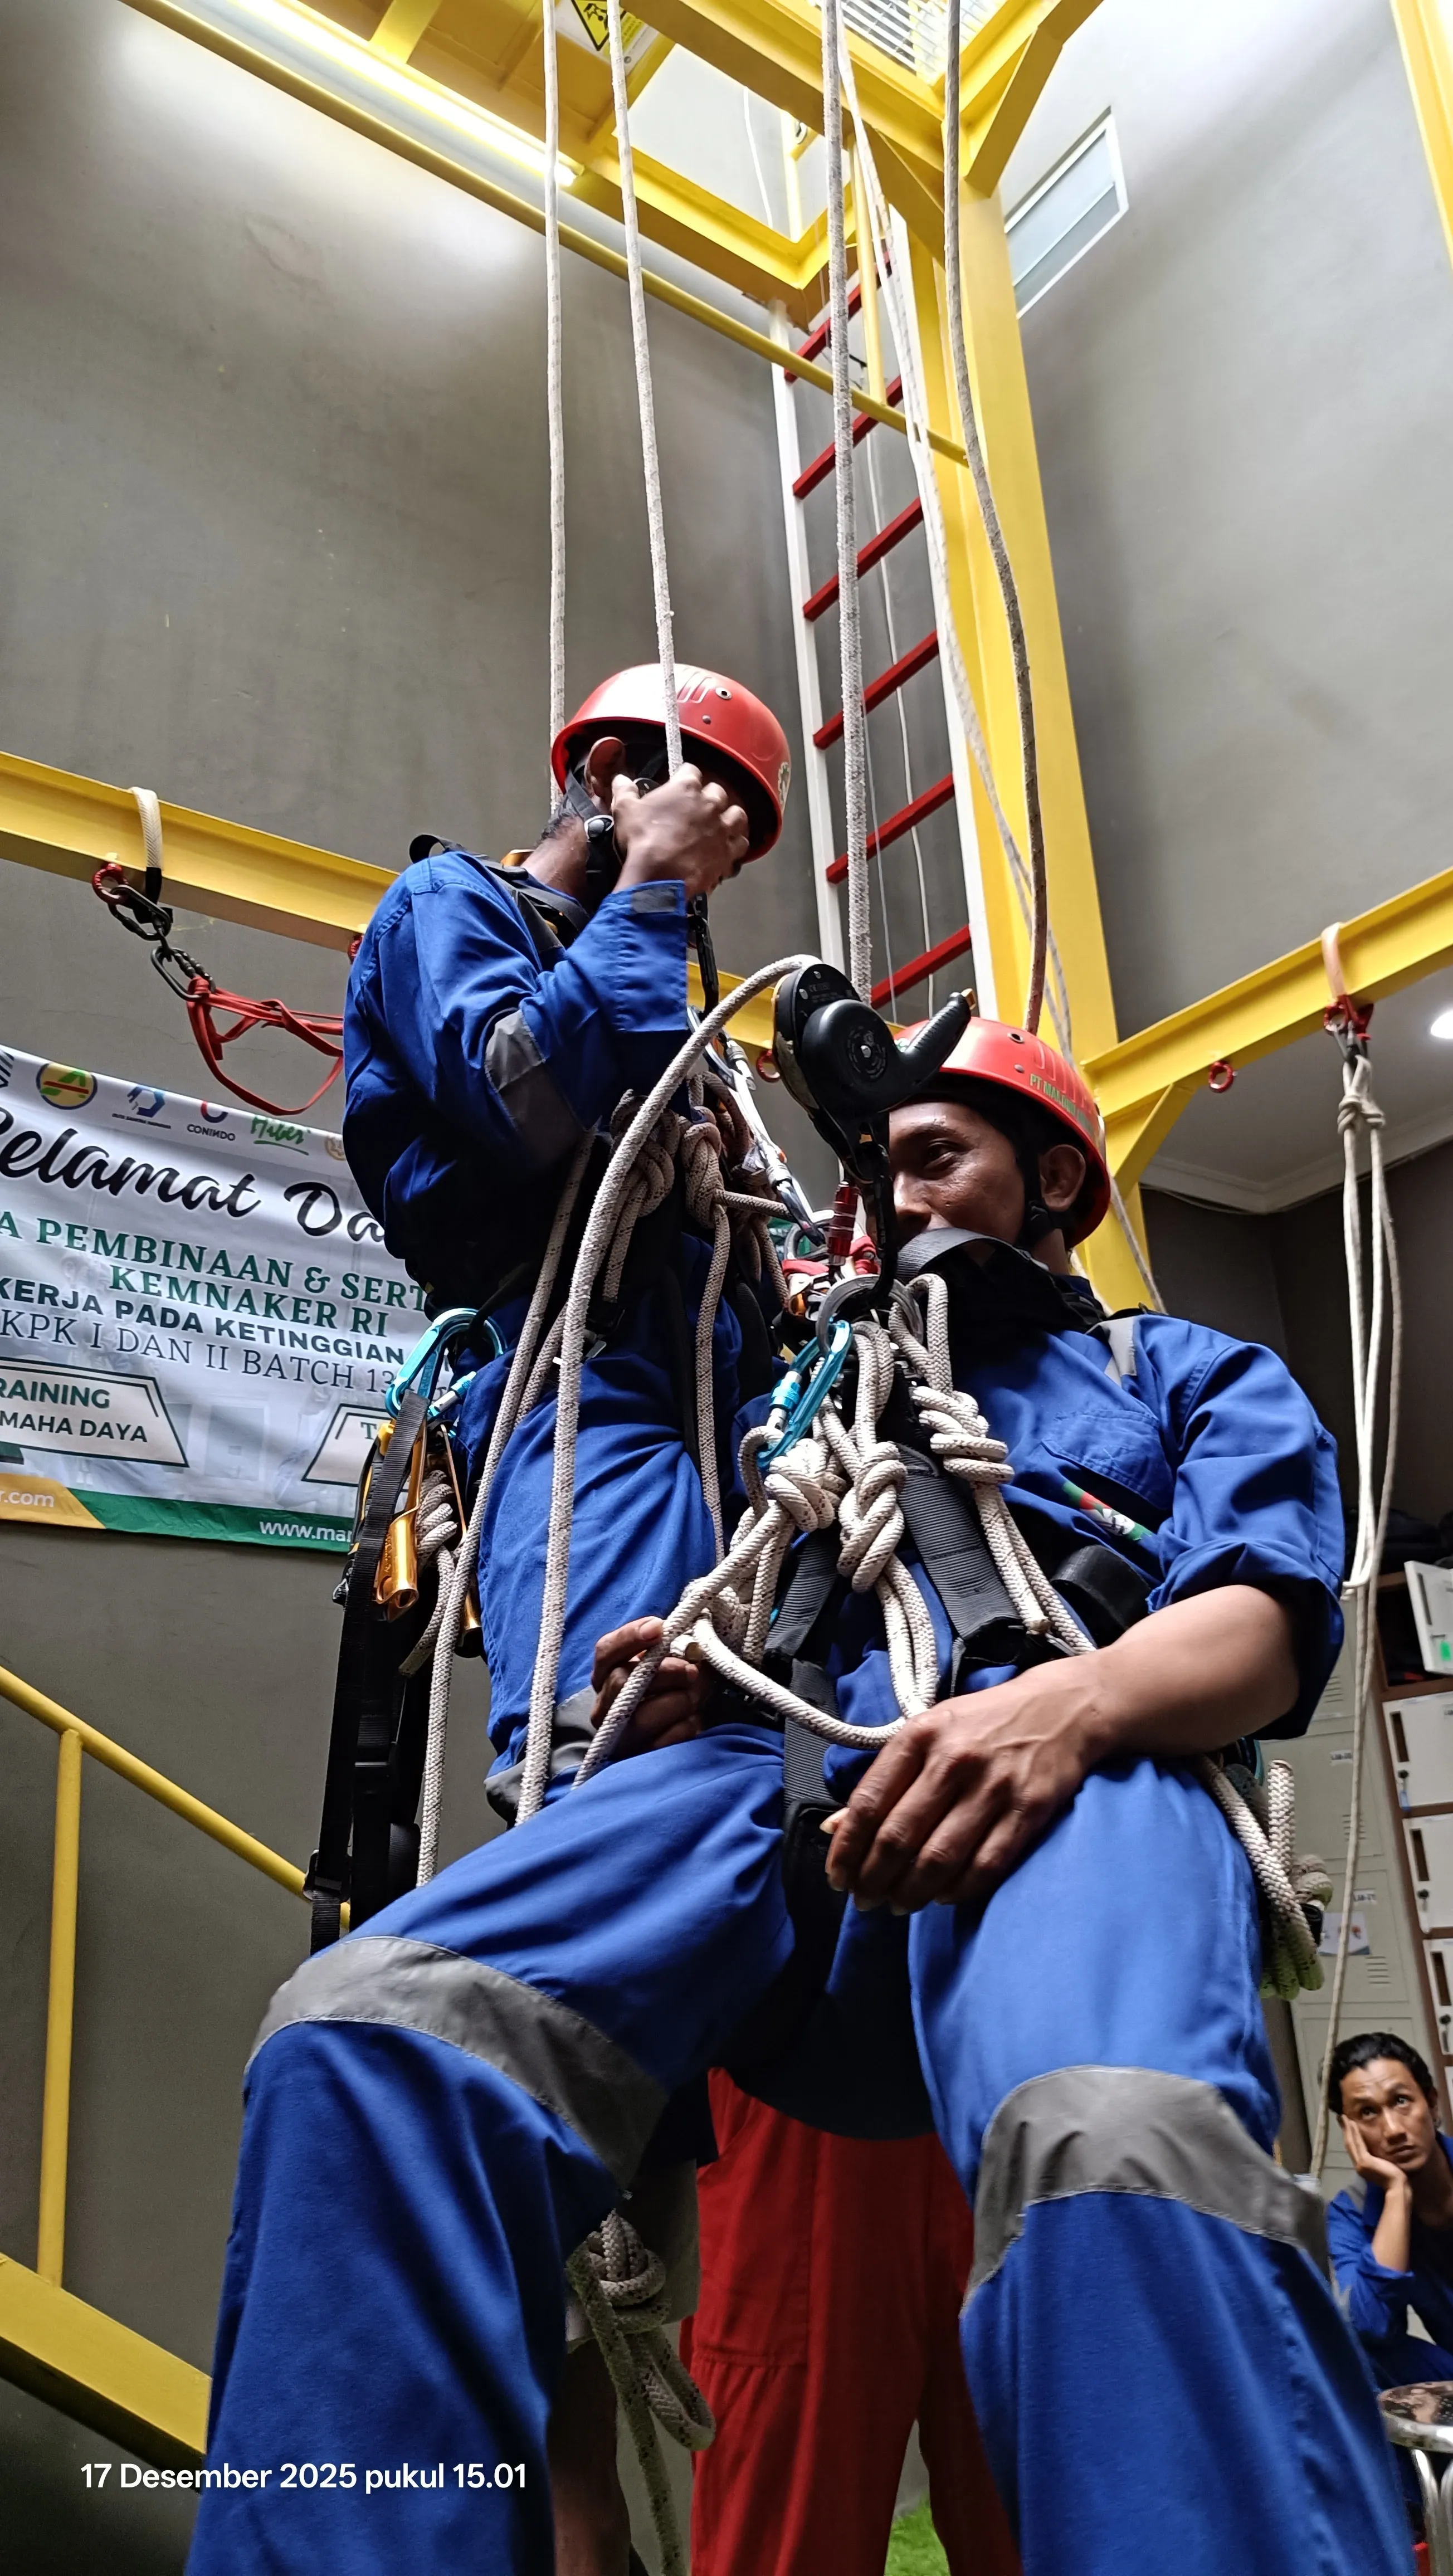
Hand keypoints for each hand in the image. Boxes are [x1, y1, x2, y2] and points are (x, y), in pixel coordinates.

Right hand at [591, 1616, 708, 1757]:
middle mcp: (603, 1707)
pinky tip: (692, 1721)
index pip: (606, 1651)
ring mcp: (617, 1737)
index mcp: (606, 1676)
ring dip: (679, 1702)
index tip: (659, 1627)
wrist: (672, 1735)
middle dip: (665, 1673)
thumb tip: (690, 1647)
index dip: (629, 1637)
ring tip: (696, 1698)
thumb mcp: (667, 1665)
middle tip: (692, 1671)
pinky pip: (662, 1743)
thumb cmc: (671, 1690)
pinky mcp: (636, 1760)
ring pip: (643, 1717)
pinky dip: (684, 1728)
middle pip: (622, 1683)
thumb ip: (670, 1650)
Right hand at [613, 762, 749, 897]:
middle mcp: (709, 804)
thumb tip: (620, 780)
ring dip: (730, 817)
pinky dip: (737, 844)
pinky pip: (742, 843)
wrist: (658, 877)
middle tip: (699, 808)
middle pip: (718, 791)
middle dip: (709, 797)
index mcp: (685, 788)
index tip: (680, 784)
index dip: (685, 776)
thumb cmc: (643, 841)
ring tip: (722, 823)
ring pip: (737, 814)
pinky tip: (728, 847)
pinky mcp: (728, 852)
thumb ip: (624, 790)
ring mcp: (721, 828)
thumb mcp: (624, 810)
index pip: (691, 771)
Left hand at [823, 1661, 1101, 1914]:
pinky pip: (985, 1865)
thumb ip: (884, 1779)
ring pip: (939, 1858)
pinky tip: (942, 1897)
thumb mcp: (928, 1732)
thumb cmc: (985, 1723)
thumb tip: (834, 1828)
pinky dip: (958, 1890)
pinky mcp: (1029, 1810)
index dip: (847, 1849)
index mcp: (921, 1736)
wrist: (1062, 1707)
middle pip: (900, 1837)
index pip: (870, 1803)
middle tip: (865, 1899)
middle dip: (874, 1879)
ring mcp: (994, 1786)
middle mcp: (954, 1760)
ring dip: (911, 1892)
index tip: (838, 1876)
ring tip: (898, 1905)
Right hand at [1342, 2117, 1411, 2195]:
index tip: (1346, 2125)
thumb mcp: (1381, 2165)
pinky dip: (1354, 2133)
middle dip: (1345, 2130)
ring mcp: (1360, 2163)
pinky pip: (1358, 2144)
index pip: (1353, 2148)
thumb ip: (1375, 2158)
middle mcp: (1358, 2164)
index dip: (1348, 2136)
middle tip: (1340, 2118)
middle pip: (1349, 2144)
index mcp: (1361, 2166)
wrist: (1397, 2186)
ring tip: (1344, 2118)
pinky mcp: (1364, 2161)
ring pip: (1351, 2142)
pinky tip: (1353, 2124)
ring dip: (1347, 2129)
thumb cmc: (1393, 2177)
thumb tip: (1374, 2150)